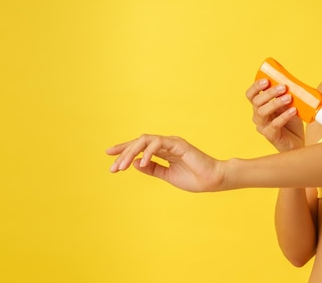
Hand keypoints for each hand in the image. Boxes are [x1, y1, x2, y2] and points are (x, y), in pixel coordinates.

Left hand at [106, 134, 225, 191]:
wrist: (212, 180)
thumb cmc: (194, 178)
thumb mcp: (167, 176)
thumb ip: (153, 169)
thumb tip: (136, 164)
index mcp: (164, 151)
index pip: (140, 147)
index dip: (124, 150)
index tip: (109, 156)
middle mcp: (166, 144)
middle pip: (139, 142)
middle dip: (123, 152)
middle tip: (112, 167)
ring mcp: (172, 143)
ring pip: (145, 141)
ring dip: (131, 153)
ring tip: (122, 166)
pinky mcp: (179, 145)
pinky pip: (159, 144)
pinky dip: (148, 152)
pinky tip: (141, 162)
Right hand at [246, 79, 304, 151]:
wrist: (297, 142)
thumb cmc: (291, 122)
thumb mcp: (287, 105)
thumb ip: (285, 95)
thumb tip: (290, 82)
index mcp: (260, 106)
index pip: (251, 95)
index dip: (256, 86)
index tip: (267, 80)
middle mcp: (258, 116)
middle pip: (256, 102)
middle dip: (269, 93)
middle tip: (283, 87)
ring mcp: (262, 126)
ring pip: (262, 112)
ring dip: (275, 103)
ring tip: (289, 98)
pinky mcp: (270, 136)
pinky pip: (275, 124)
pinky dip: (284, 116)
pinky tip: (293, 111)